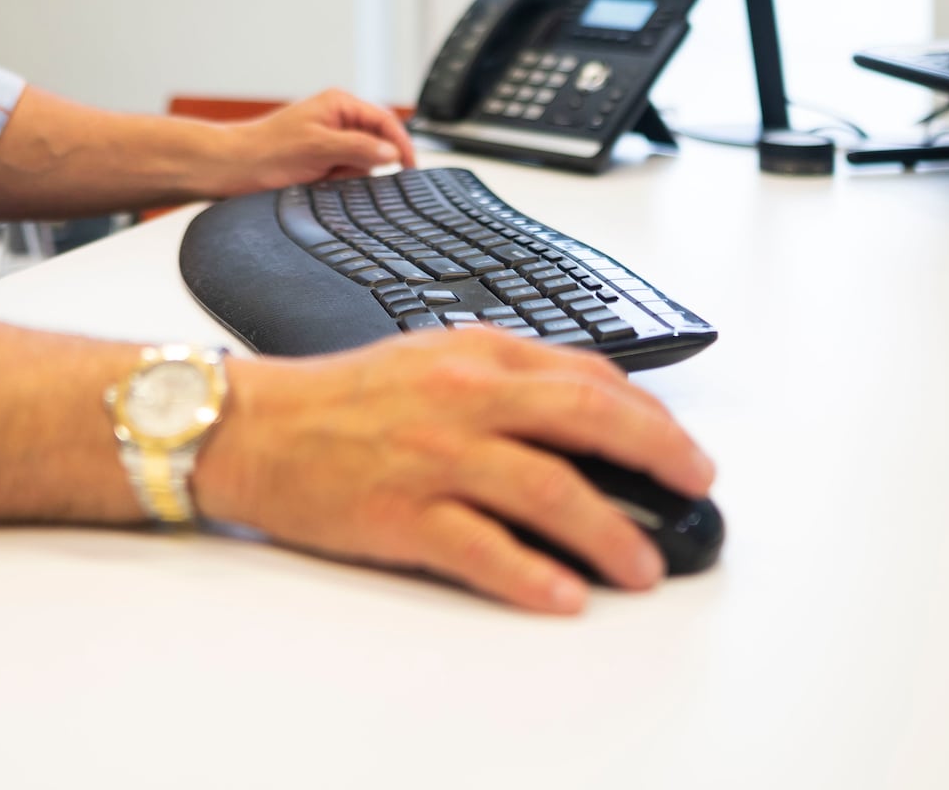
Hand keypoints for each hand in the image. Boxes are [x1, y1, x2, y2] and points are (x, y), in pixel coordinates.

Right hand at [192, 328, 715, 613]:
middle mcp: (463, 397)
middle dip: (657, 454)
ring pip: (547, 487)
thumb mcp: (430, 358)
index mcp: (476, 354)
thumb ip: (504, 377)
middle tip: (695, 488)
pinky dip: (530, 574)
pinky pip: (480, 547)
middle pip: (586, 418)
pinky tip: (566, 595)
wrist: (253, 426)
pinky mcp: (400, 513)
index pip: (587, 375)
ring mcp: (434, 456)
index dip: (650, 414)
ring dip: (608, 531)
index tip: (682, 448)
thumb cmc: (340, 400)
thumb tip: (587, 413)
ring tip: (642, 566)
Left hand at [211, 88, 416, 194]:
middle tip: (343, 175)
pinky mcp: (320, 161)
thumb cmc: (267, 152)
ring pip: (360, 163)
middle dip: (364, 165)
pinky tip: (317, 185)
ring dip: (347, 176)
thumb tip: (391, 152)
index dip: (400, 143)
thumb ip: (359, 147)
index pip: (385, 120)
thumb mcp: (319, 147)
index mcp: (339, 105)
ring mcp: (328, 141)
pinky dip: (336, 183)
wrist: (232, 169)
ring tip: (321, 180)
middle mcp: (336, 120)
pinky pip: (344, 175)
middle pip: (375, 144)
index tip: (409, 168)